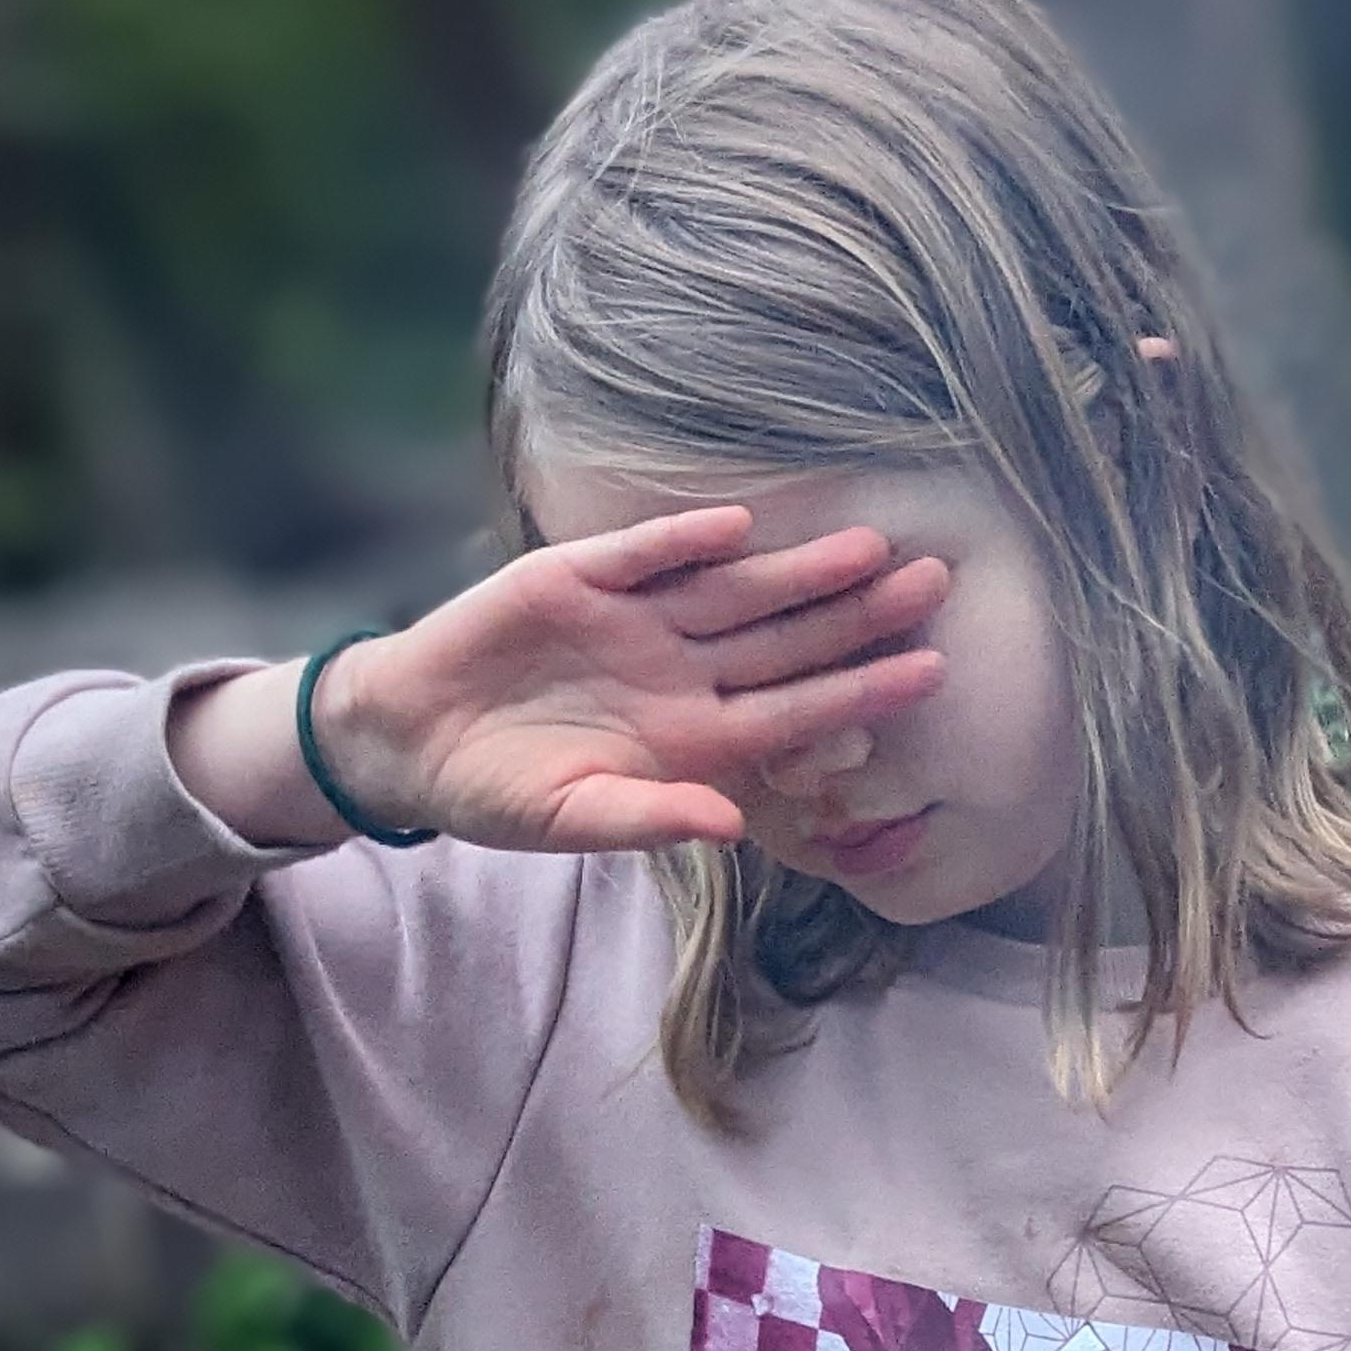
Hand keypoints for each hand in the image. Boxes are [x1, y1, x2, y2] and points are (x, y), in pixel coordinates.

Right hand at [171, 504, 947, 855]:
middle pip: (786, 639)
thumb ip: (650, 819)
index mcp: (696, 739)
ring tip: (867, 545)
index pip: (797, 710)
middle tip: (935, 581)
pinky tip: (735, 526)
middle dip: (858, 613)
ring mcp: (634, 622)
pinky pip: (639, 557)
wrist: (415, 742)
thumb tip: (729, 824)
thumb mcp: (572, 820)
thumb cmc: (503, 794)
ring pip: (732, 590)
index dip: (863, 692)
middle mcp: (680, 673)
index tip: (932, 673)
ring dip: (795, 569)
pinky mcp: (576, 579)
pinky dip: (680, 542)